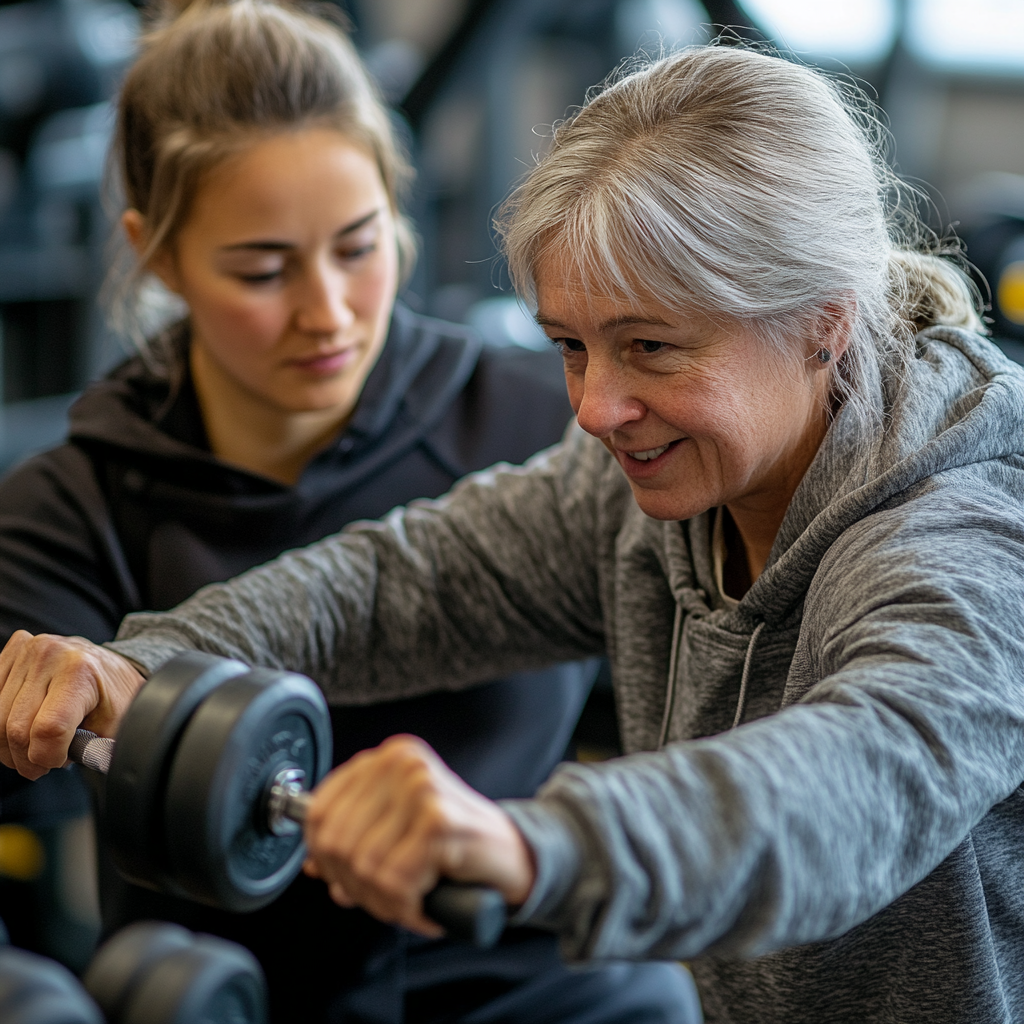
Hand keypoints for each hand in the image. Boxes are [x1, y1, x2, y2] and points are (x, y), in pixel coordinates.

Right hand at [0, 632, 144, 778]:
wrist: (108, 665)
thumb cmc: (112, 694)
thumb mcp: (116, 722)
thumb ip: (95, 748)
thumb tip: (81, 763)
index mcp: (80, 671)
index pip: (48, 729)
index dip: (49, 757)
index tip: (60, 761)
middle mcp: (50, 655)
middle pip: (16, 729)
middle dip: (27, 759)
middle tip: (45, 762)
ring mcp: (26, 651)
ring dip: (11, 746)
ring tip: (36, 746)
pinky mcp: (11, 651)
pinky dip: (2, 727)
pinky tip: (23, 728)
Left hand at [302, 734, 535, 935]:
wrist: (516, 855)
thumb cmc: (457, 846)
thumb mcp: (399, 832)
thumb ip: (356, 840)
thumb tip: (314, 864)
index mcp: (387, 758)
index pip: (318, 810)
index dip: (322, 857)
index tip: (343, 879)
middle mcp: (401, 763)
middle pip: (334, 842)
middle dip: (355, 887)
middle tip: (386, 898)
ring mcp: (420, 787)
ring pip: (362, 868)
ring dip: (383, 902)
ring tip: (410, 901)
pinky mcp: (438, 819)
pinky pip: (395, 882)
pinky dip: (407, 908)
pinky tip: (428, 904)